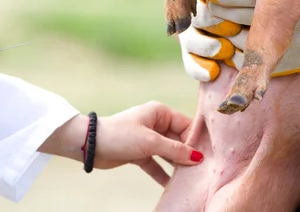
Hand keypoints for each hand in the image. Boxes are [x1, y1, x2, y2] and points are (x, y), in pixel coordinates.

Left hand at [39, 102, 202, 185]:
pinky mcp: (139, 152)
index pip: (186, 125)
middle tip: (203, 171)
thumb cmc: (120, 135)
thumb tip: (197, 157)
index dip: (196, 140)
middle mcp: (155, 123)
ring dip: (177, 166)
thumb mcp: (150, 142)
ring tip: (192, 180)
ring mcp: (147, 139)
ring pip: (168, 153)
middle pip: (179, 140)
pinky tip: (172, 186)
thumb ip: (175, 150)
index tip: (208, 156)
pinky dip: (163, 174)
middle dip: (189, 155)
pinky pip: (156, 164)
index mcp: (159, 113)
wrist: (91, 144)